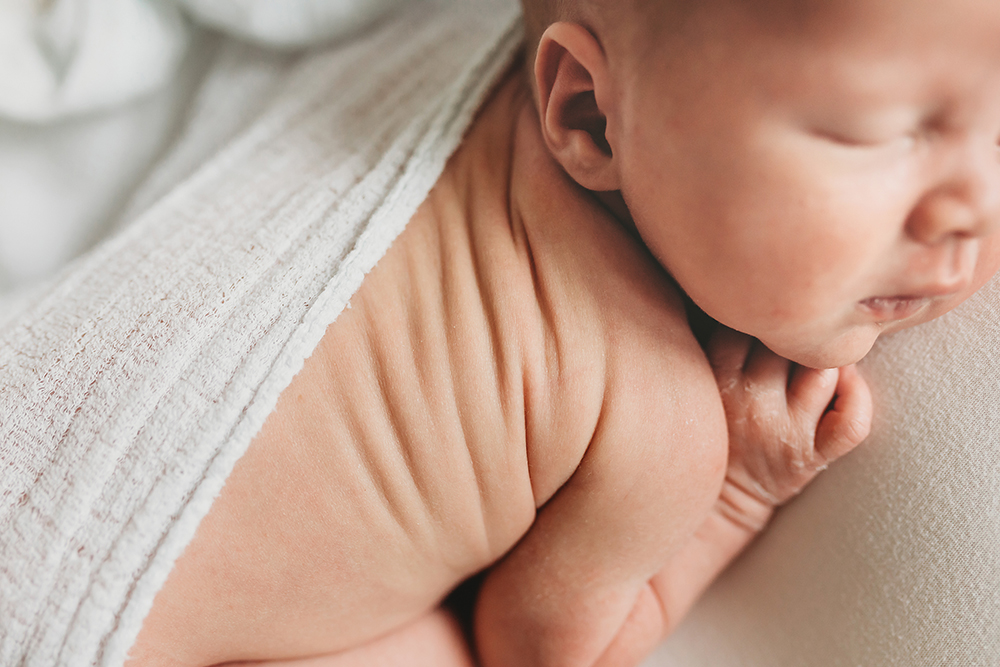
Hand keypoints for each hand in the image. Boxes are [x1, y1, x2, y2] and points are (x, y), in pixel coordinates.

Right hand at [706, 326, 872, 530]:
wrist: (718, 500)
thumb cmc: (713, 428)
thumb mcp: (697, 384)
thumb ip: (715, 345)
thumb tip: (746, 295)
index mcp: (715, 381)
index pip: (745, 326)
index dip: (763, 315)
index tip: (769, 317)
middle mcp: (749, 405)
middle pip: (789, 344)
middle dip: (800, 333)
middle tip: (803, 332)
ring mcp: (784, 433)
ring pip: (824, 372)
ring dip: (830, 359)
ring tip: (823, 356)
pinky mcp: (812, 458)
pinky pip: (851, 423)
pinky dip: (859, 398)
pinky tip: (849, 385)